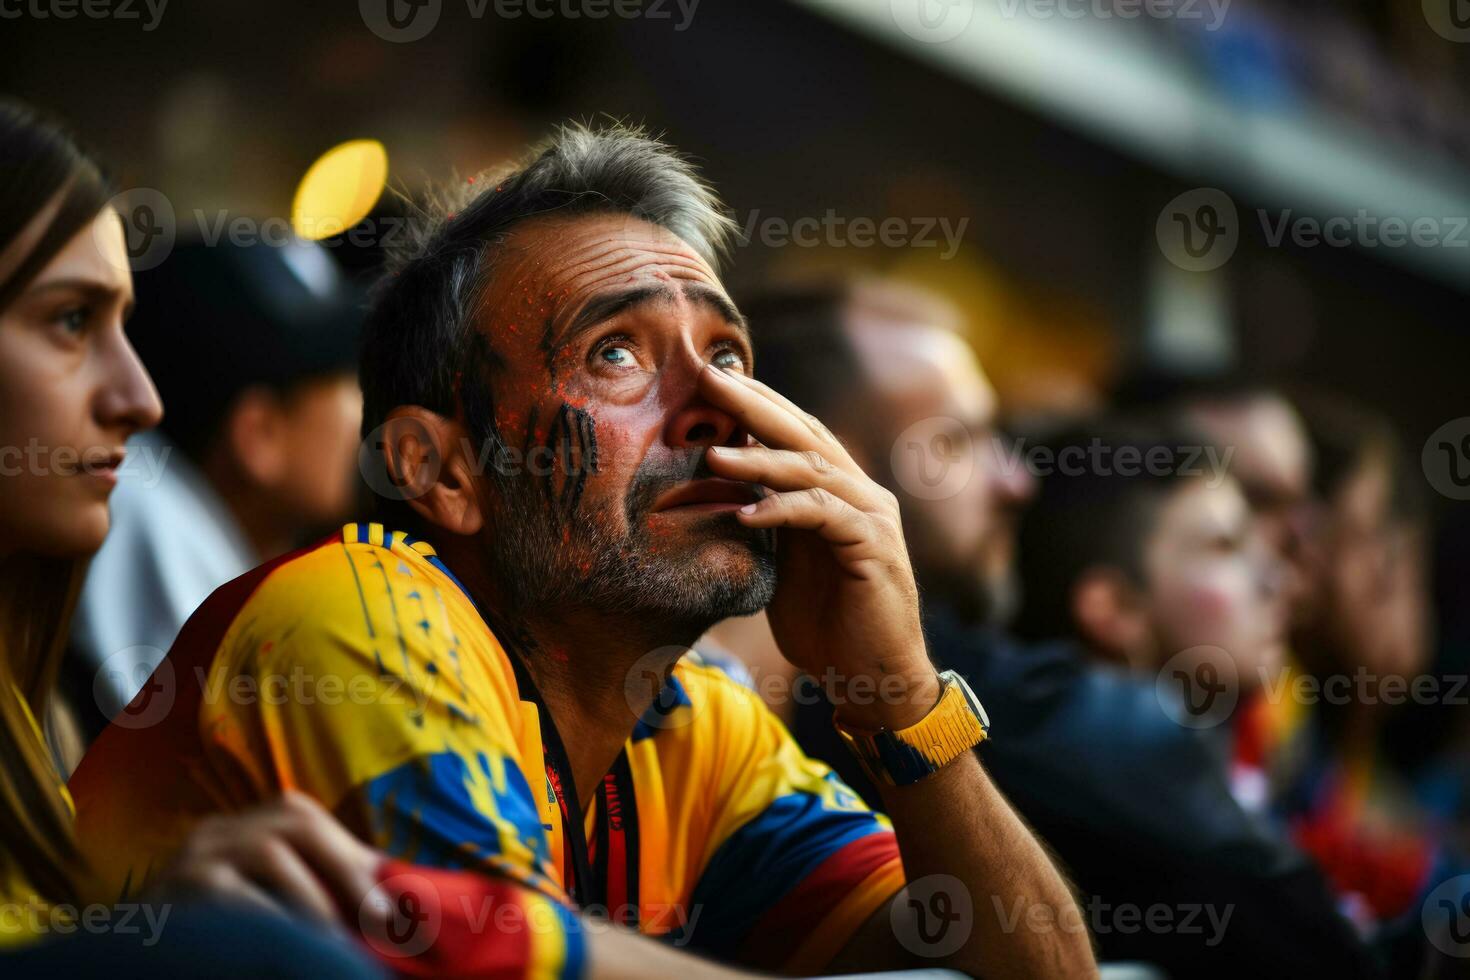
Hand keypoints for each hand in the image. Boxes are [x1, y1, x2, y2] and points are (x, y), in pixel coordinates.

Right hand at [150, 791, 382, 930]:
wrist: (149, 963)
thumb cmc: (221, 936)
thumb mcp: (272, 903)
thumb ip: (318, 888)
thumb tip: (390, 893)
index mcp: (243, 828)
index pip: (303, 815)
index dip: (350, 854)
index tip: (389, 902)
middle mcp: (217, 831)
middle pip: (294, 820)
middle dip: (346, 870)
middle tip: (379, 921)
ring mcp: (193, 856)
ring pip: (269, 852)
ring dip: (313, 899)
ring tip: (335, 942)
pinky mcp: (178, 889)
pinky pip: (234, 894)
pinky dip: (272, 920)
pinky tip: (287, 945)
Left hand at [700, 364, 939, 729]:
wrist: (874, 678)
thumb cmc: (828, 626)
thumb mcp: (785, 565)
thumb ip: (767, 525)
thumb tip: (720, 494)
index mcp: (839, 492)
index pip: (796, 433)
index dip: (756, 402)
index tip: (709, 378)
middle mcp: (860, 493)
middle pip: (804, 433)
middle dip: (753, 403)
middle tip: (708, 376)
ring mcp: (871, 516)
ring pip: (812, 470)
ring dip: (759, 458)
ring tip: (711, 452)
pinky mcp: (874, 546)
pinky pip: (822, 514)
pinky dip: (781, 509)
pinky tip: (744, 511)